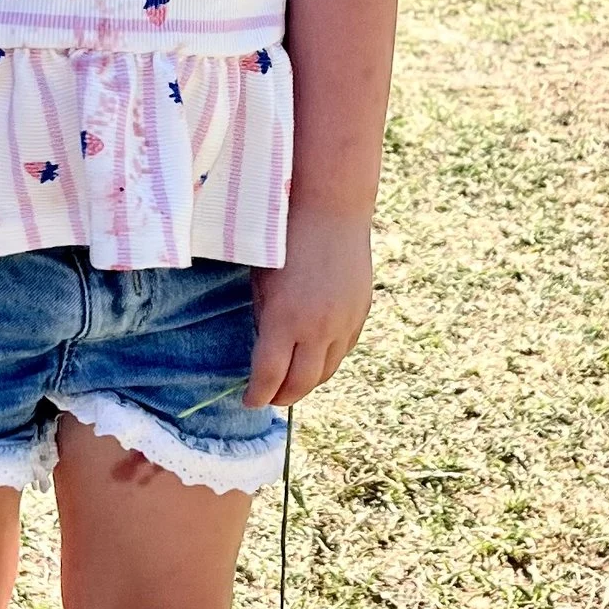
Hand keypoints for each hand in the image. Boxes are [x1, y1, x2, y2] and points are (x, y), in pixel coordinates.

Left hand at [247, 205, 373, 409]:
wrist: (331, 208)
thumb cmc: (284, 238)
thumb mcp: (261, 282)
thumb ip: (265, 320)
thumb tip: (266, 349)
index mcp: (285, 320)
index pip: (270, 377)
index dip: (257, 395)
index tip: (249, 400)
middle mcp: (318, 328)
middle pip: (301, 383)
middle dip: (282, 396)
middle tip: (269, 398)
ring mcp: (344, 322)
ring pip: (326, 372)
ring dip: (307, 382)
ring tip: (291, 383)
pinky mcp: (360, 313)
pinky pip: (343, 350)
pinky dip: (327, 361)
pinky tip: (314, 357)